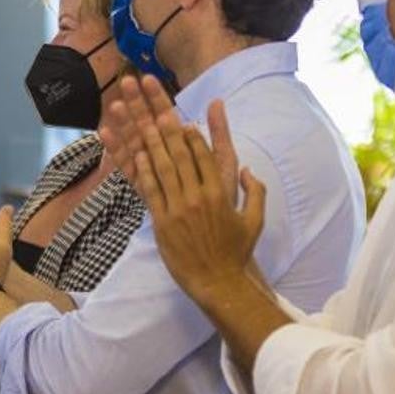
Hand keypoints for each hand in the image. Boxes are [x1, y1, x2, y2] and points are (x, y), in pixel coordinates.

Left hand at [102, 75, 265, 303]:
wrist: (219, 282)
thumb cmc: (236, 252)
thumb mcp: (255, 221)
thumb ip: (255, 191)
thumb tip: (248, 170)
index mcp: (220, 193)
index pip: (204, 157)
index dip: (193, 137)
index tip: (184, 121)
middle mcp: (199, 197)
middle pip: (182, 156)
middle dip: (170, 131)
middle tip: (159, 110)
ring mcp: (179, 209)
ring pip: (164, 169)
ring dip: (153, 144)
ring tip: (144, 124)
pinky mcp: (163, 222)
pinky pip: (152, 190)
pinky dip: (145, 171)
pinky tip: (138, 156)